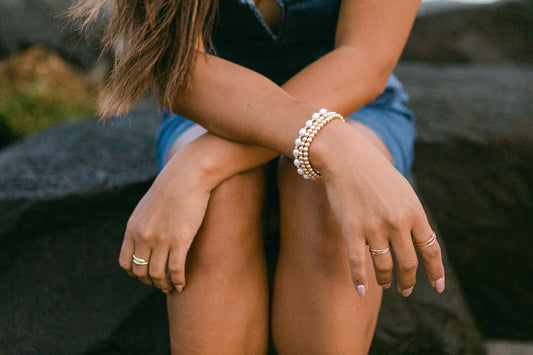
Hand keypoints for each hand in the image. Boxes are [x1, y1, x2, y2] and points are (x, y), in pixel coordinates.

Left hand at [119, 132, 276, 293]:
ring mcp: (161, 240)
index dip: (135, 273)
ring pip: (157, 274)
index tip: (146, 275)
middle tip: (160, 284)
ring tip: (171, 287)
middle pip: (140, 272)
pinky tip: (182, 284)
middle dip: (150, 282)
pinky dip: (178, 281)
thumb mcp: (148, 206)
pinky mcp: (180, 240)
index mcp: (132, 228)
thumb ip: (143, 224)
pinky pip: (176, 270)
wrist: (189, 175)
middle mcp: (143, 236)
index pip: (126, 262)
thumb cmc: (172, 188)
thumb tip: (145, 239)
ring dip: (164, 285)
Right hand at [313, 121, 444, 296]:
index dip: (435, 271)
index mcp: (414, 212)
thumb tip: (419, 240)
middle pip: (409, 262)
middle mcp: (397, 222)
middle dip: (409, 281)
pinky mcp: (352, 229)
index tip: (437, 286)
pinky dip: (360, 280)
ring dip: (386, 279)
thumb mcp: (403, 191)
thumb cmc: (375, 173)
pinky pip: (358, 262)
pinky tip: (361, 291)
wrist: (347, 157)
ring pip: (384, 265)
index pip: (431, 249)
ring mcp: (374, 227)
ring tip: (385, 284)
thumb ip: (411, 215)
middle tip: (406, 289)